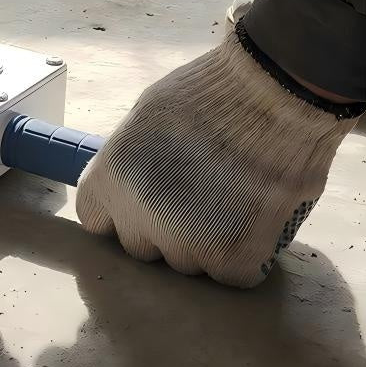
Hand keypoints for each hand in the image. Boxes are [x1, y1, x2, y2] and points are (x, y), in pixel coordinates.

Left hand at [76, 30, 360, 286]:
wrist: (270, 96)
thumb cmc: (208, 94)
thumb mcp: (145, 116)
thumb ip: (129, 159)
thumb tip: (125, 178)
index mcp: (111, 180)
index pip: (95, 218)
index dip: (119, 210)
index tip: (138, 202)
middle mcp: (140, 218)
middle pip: (140, 244)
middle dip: (161, 226)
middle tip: (194, 194)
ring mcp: (186, 244)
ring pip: (187, 260)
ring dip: (204, 240)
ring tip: (230, 197)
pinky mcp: (232, 261)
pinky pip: (231, 273)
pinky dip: (245, 254)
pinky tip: (254, 216)